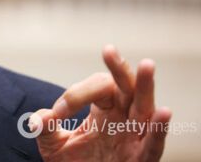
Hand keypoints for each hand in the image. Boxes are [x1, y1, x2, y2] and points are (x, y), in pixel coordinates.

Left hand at [31, 45, 171, 160]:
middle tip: (109, 50)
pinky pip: (152, 144)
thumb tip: (36, 119)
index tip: (57, 112)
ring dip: (145, 87)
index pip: (97, 87)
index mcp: (105, 109)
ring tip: (147, 65)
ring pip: (144, 108)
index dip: (76, 95)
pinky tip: (164, 112)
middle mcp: (123, 118)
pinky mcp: (141, 160)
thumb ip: (46, 129)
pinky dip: (159, 130)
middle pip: (126, 87)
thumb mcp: (54, 145)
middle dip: (118, 69)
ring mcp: (134, 138)